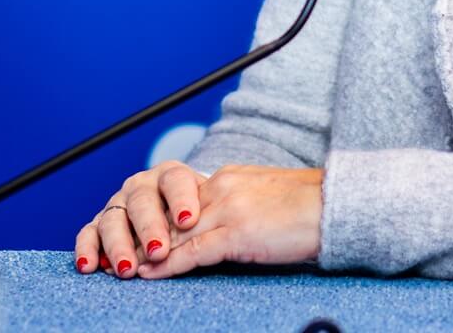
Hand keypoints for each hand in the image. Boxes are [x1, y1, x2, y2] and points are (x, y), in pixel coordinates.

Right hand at [73, 159, 206, 278]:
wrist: (185, 215)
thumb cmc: (204, 215)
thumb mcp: (211, 210)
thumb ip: (210, 217)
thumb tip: (226, 233)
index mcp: (171, 176)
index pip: (175, 181)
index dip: (181, 199)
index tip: (189, 220)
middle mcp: (142, 187)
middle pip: (142, 202)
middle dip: (150, 227)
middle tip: (159, 249)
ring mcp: (120, 205)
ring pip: (114, 219)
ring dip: (119, 244)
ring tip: (127, 267)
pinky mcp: (101, 225)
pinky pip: (89, 234)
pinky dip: (87, 248)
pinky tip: (89, 265)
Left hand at [137, 164, 324, 278]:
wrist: (337, 205)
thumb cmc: (308, 207)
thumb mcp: (262, 197)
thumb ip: (235, 204)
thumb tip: (217, 226)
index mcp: (227, 177)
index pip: (179, 201)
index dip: (153, 220)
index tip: (133, 234)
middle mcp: (221, 188)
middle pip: (169, 216)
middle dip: (140, 236)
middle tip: (115, 253)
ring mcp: (228, 209)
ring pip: (174, 233)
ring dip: (146, 253)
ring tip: (123, 268)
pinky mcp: (238, 232)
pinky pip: (193, 251)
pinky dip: (168, 265)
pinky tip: (151, 274)